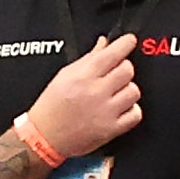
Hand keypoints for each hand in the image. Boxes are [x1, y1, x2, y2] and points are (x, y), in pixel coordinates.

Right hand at [18, 33, 144, 167]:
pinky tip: (120, 108)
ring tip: (116, 93)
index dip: (125, 43)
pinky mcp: (111, 129)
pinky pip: (135, 115)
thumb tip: (104, 44)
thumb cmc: (51, 106)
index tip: (129, 41)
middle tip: (116, 72)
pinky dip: (131, 110)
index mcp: (83, 76)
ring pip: (134, 92)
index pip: (112, 53)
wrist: (44, 137)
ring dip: (128, 90)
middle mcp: (96, 92)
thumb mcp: (64, 75)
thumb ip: (88, 58)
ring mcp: (105, 112)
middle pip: (128, 70)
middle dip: (124, 68)